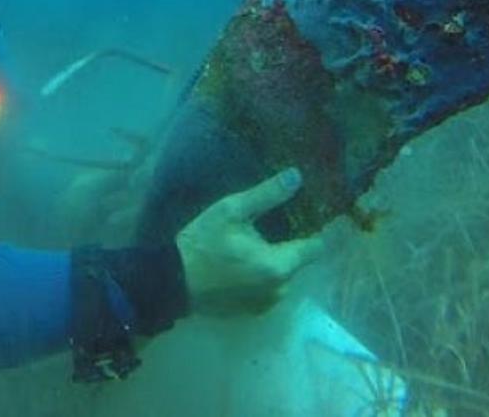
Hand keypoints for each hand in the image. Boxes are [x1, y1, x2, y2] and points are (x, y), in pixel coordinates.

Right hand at [175, 167, 325, 316]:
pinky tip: (242, 264)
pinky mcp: (251, 312)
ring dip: (274, 261)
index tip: (309, 214)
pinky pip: (267, 288)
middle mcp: (279, 290)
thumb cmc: (203, 243)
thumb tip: (297, 176)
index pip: (315, 248)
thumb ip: (268, 194)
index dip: (315, 229)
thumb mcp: (232, 210)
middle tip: (272, 226)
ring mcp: (265, 304)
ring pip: (282, 276)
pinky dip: (261, 276)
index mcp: (279, 265)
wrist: (173, 282)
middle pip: (297, 262)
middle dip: (289, 244)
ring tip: (255, 244)